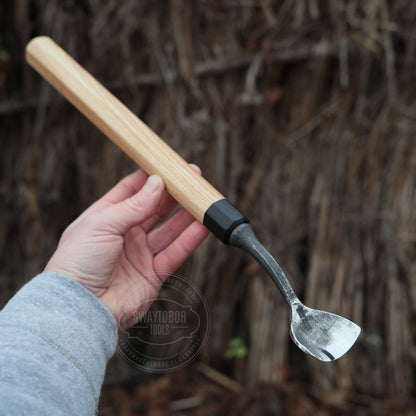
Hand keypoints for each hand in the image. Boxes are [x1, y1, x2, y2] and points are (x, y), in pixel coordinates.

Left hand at [44, 168, 208, 328]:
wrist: (80, 308)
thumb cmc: (78, 262)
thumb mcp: (102, 224)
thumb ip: (134, 205)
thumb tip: (157, 182)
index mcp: (106, 217)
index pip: (132, 190)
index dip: (150, 177)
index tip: (168, 164)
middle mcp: (125, 234)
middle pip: (155, 208)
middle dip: (173, 193)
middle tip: (192, 178)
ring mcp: (140, 254)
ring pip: (169, 230)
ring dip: (187, 215)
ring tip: (202, 198)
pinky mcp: (153, 274)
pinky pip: (176, 252)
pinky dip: (190, 239)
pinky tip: (203, 225)